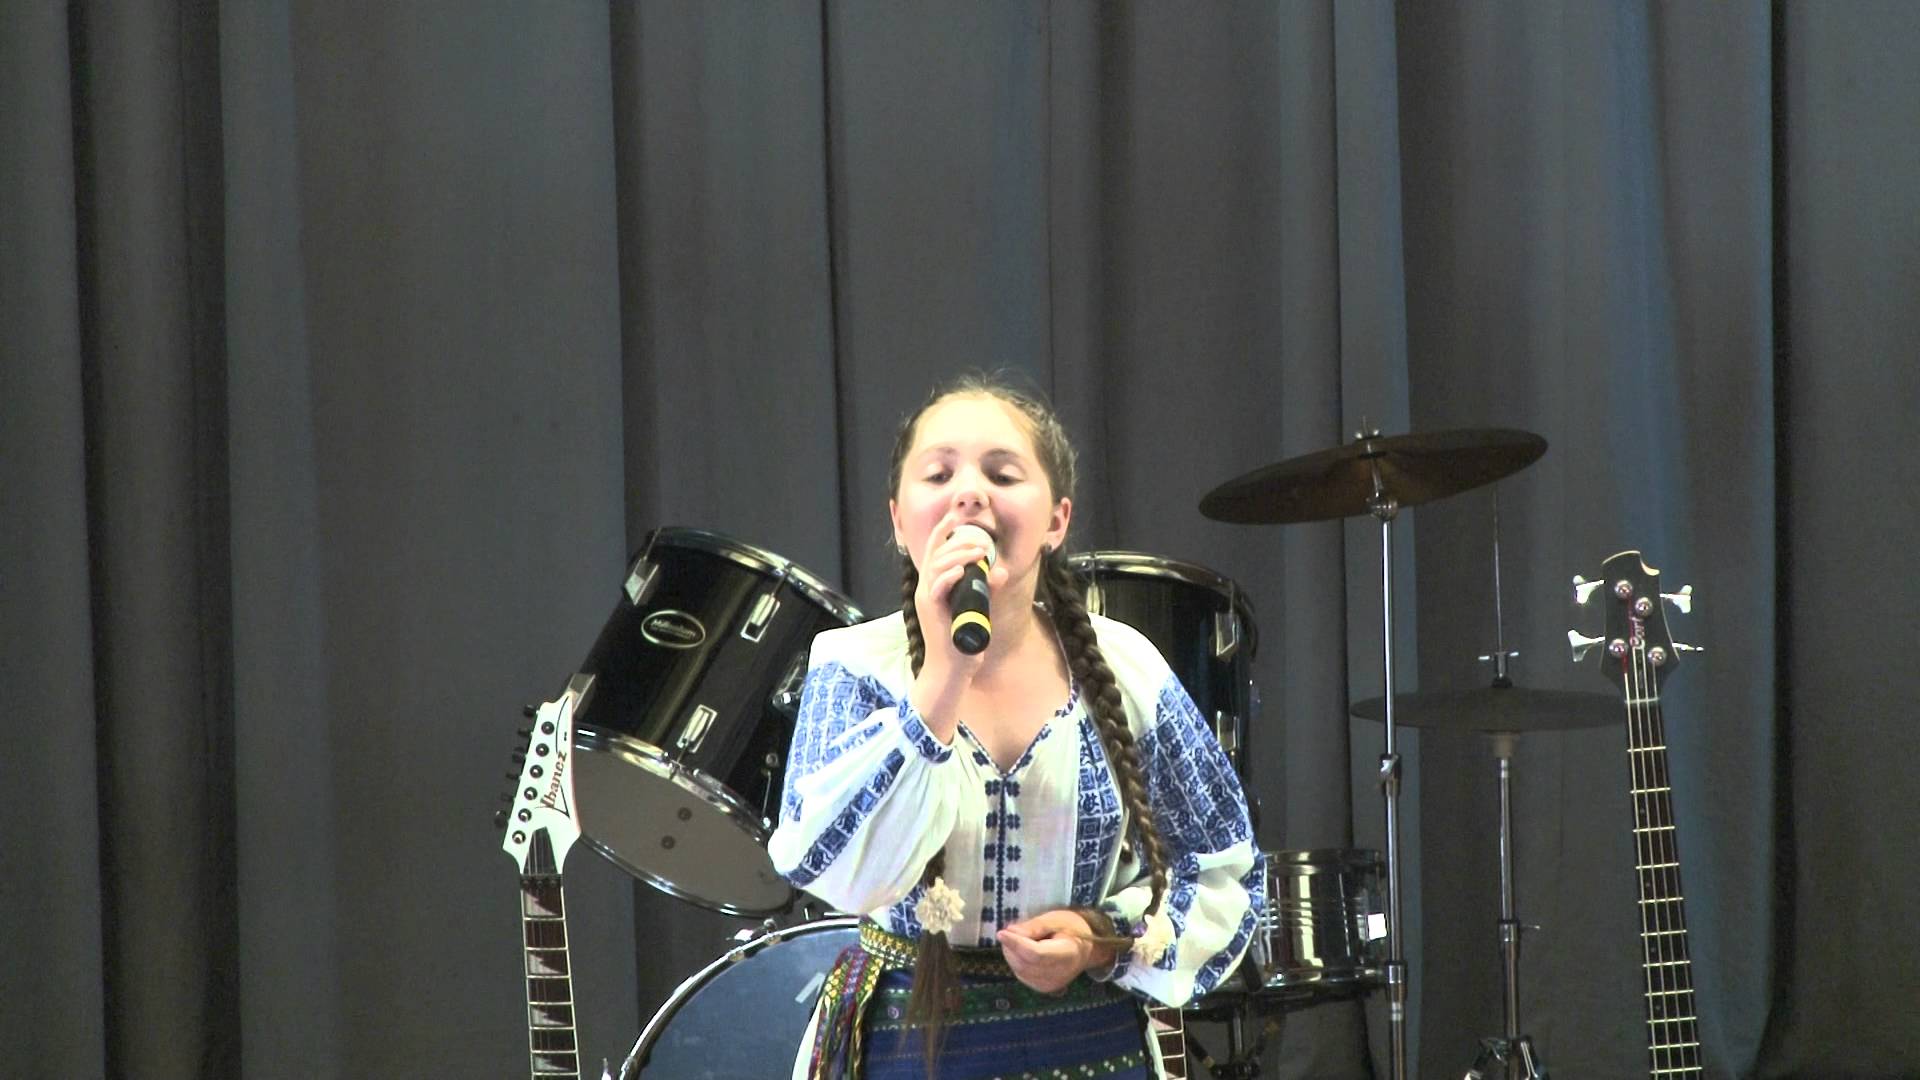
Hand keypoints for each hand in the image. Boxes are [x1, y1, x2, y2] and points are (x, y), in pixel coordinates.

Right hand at [911, 511, 1010, 656]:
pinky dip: (949, 576)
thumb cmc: (961, 640)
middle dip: (959, 543)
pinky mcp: (930, 610)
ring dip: (959, 556)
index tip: (955, 517)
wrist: (951, 669)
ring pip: (937, 566)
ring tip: (979, 553)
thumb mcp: (977, 607)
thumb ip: (986, 588)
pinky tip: (963, 570)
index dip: (942, 531)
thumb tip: (1000, 571)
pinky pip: (937, 587)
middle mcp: (926, 588)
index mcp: (933, 584)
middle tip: (982, 543)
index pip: (933, 550)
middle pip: (936, 554)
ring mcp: (926, 598)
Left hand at [996, 909, 1115, 994]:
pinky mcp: (1043, 988)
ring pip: (1019, 970)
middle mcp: (1059, 975)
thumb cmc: (1072, 928)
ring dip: (1012, 953)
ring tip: (1022, 939)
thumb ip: (1033, 926)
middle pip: (1024, 963)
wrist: (1086, 948)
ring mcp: (1050, 985)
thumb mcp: (1055, 919)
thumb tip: (1009, 933)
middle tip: (1013, 930)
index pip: (1036, 954)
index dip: (1017, 944)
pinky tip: (1024, 951)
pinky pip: (1021, 974)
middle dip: (1012, 946)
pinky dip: (1016, 961)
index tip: (1001, 932)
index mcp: (1068, 954)